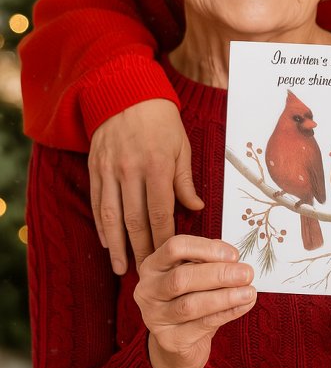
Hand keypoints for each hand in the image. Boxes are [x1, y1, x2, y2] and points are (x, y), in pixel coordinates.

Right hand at [89, 99, 203, 274]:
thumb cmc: (161, 122)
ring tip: (122, 269)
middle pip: (135, 221)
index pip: (161, 212)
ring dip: (117, 246)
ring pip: (111, 217)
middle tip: (147, 275)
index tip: (168, 260)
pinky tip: (106, 243)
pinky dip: (101, 226)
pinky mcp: (95, 169)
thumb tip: (197, 209)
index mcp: (157, 166)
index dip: (164, 240)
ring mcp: (109, 171)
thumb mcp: (181, 146)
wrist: (127, 93)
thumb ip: (185, 180)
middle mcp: (131, 171)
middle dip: (142, 251)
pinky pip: (96, 203)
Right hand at [134, 235, 255, 367]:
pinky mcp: (169, 340)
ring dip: (225, 296)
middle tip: (246, 273)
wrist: (178, 340)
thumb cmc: (190, 295)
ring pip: (191, 305)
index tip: (234, 254)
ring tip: (249, 291)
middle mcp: (148, 290)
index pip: (175, 248)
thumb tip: (233, 256)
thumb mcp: (194, 271)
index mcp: (153, 265)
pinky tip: (243, 305)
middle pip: (181, 278)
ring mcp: (155, 317)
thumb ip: (208, 259)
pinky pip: (202, 325)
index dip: (206, 248)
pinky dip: (227, 313)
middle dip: (219, 274)